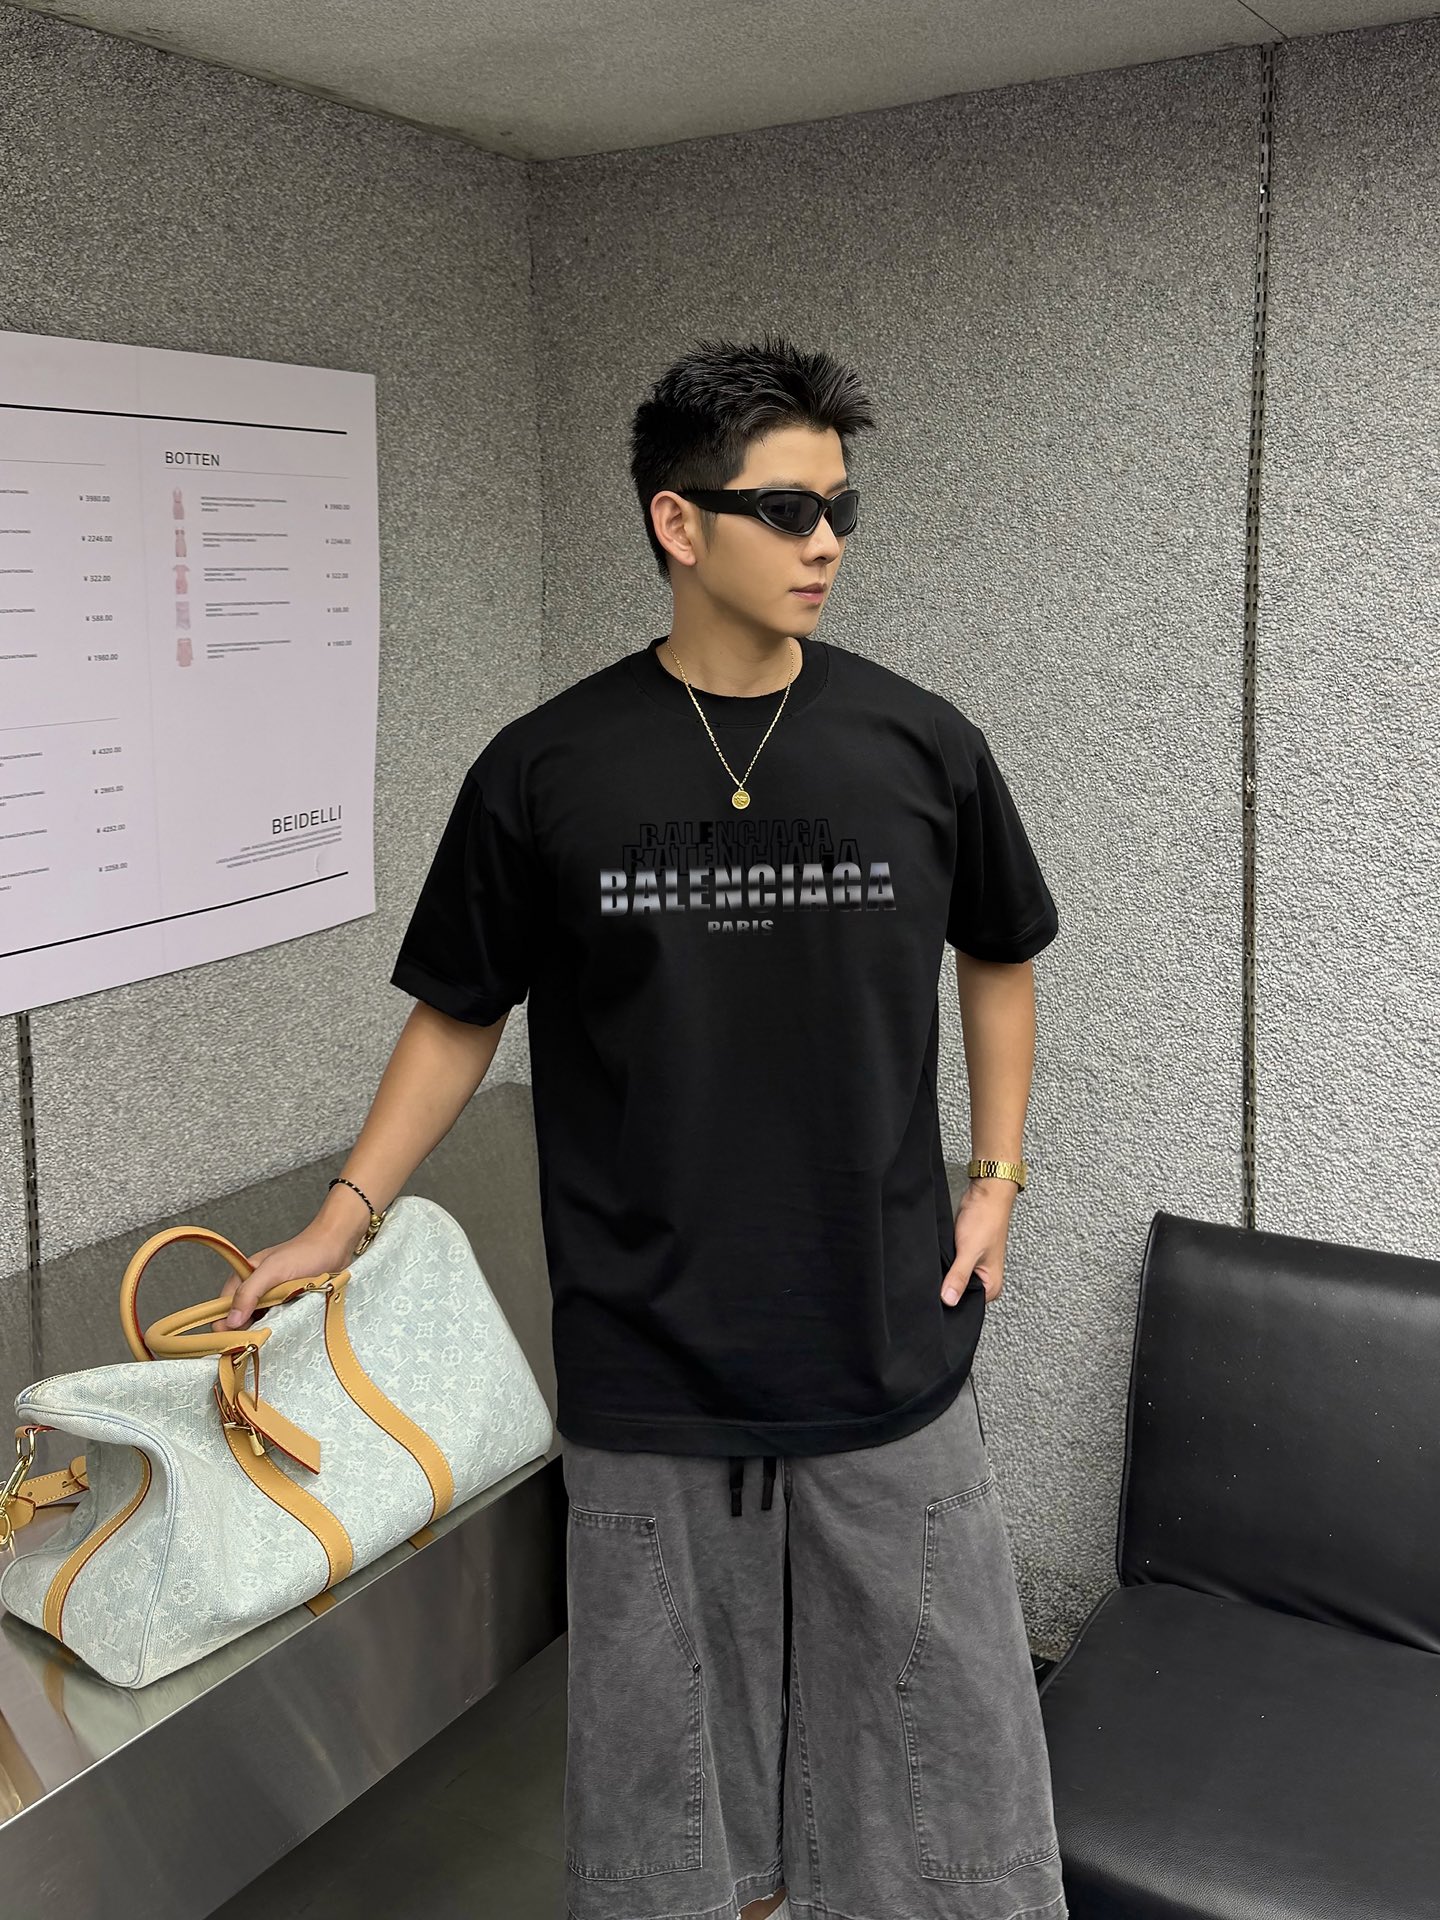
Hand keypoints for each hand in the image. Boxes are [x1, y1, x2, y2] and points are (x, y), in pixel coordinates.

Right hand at [208, 1225, 356, 1332]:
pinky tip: (286, 1331)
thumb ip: (249, 1292)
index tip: (235, 1344)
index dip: (225, 1327)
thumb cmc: (304, 1252)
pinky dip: (279, 1327)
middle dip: (246, 1332)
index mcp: (242, 1278)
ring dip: (264, 1331)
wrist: (335, 1246)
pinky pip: (277, 1321)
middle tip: (258, 1343)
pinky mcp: (287, 1304)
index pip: (222, 1309)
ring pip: (259, 1323)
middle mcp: (254, 1289)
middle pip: (240, 1320)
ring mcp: (271, 1298)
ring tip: (274, 1335)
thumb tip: (231, 1320)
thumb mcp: (273, 1271)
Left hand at [940, 1181, 1016, 1306]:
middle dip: (947, 1286)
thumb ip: (958, 1277)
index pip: (965, 1306)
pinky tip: (942, 1258)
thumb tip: (948, 1300)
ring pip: (954, 1281)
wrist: (985, 1195)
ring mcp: (974, 1269)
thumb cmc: (986, 1219)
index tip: (937, 1294)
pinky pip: (951, 1268)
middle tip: (939, 1274)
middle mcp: (985, 1281)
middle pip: (958, 1294)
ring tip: (943, 1262)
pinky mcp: (965, 1257)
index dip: (949, 1301)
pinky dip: (945, 1264)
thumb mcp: (969, 1252)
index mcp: (992, 1287)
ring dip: (946, 1274)